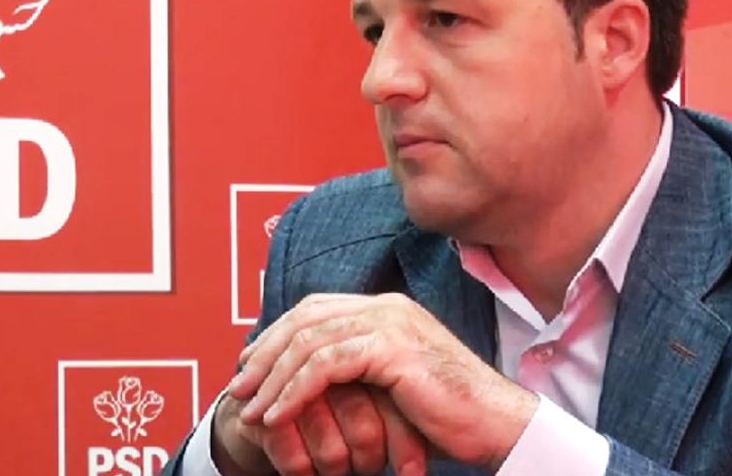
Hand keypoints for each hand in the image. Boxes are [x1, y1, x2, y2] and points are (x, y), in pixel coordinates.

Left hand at [230, 293, 539, 470]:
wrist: (495, 423)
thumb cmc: (449, 414)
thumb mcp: (394, 385)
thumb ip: (359, 372)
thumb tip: (313, 383)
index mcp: (388, 310)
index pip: (316, 308)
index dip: (277, 335)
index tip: (249, 367)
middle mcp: (387, 307)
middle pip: (305, 318)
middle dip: (264, 353)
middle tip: (237, 387)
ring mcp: (391, 323)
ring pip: (309, 342)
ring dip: (271, 378)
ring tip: (249, 409)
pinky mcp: (392, 349)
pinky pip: (325, 366)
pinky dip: (294, 391)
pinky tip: (277, 415)